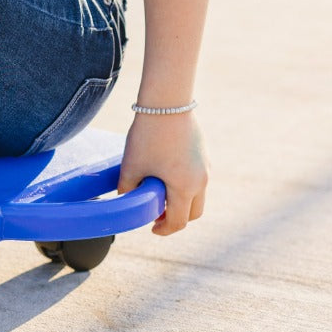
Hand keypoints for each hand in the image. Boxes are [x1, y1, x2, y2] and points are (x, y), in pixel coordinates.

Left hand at [117, 111, 207, 235]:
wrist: (167, 102)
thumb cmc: (148, 136)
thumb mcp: (131, 165)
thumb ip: (127, 188)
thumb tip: (125, 198)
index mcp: (185, 188)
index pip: (179, 221)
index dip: (164, 229)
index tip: (152, 228)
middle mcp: (202, 180)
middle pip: (194, 212)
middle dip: (176, 217)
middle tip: (156, 213)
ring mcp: (205, 166)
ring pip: (197, 194)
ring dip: (181, 199)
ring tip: (159, 191)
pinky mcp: (203, 153)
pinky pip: (197, 176)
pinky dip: (185, 183)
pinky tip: (166, 172)